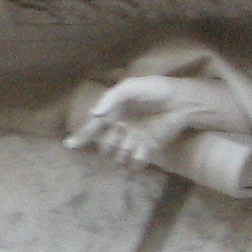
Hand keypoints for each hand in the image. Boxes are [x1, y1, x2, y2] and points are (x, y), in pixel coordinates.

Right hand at [67, 76, 216, 169]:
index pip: (94, 128)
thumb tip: (94, 115)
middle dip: (107, 146)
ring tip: (132, 140)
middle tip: (118, 135)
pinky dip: (134, 163)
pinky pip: (135, 164)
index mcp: (115, 113)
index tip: (70, 145)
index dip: (81, 137)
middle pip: (105, 147)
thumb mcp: (129, 88)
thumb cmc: (155, 89)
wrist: (181, 100)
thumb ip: (110, 99)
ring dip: (121, 153)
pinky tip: (140, 151)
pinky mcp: (148, 148)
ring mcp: (135, 139)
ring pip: (118, 157)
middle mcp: (122, 128)